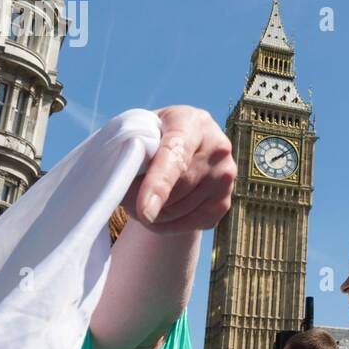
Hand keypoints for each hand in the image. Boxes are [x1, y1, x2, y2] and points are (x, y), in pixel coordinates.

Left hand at [123, 106, 236, 232]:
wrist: (185, 144)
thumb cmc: (154, 136)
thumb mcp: (141, 129)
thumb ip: (133, 147)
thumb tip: (125, 180)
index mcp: (192, 123)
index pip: (174, 157)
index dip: (158, 185)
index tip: (144, 211)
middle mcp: (217, 148)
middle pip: (177, 189)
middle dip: (145, 200)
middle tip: (123, 197)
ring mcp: (225, 176)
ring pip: (181, 210)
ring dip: (154, 213)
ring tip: (141, 199)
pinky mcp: (224, 202)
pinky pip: (189, 224)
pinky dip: (166, 225)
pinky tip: (157, 211)